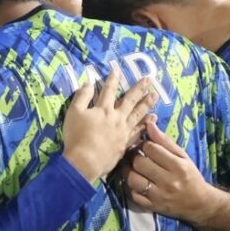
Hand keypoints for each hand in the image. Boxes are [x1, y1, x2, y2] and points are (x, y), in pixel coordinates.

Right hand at [62, 66, 154, 182]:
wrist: (85, 161)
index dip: (113, 78)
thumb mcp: (73, 113)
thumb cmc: (76, 136)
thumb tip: (89, 83)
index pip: (109, 90)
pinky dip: (146, 124)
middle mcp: (116, 117)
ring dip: (147, 103)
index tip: (118, 69)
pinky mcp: (126, 143)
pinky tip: (152, 120)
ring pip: (138, 114)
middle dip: (139, 88)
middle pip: (130, 100)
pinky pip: (139, 131)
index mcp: (103, 109)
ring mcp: (123, 131)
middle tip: (150, 79)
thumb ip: (81, 96)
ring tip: (155, 95)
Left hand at [121, 117, 216, 223]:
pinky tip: (136, 181)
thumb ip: (164, 140)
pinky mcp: (151, 207)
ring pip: (132, 179)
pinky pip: (133, 194)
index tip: (145, 146)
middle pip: (138, 163)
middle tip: (136, 156)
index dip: (144, 144)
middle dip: (134, 156)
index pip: (150, 148)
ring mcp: (158, 196)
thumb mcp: (182, 156)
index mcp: (177, 166)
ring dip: (129, 171)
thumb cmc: (190, 175)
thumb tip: (148, 123)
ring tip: (133, 168)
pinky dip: (130, 187)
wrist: (199, 203)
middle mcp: (168, 182)